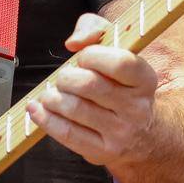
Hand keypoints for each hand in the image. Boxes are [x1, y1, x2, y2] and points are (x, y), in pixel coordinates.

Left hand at [26, 12, 157, 166]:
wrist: (143, 135)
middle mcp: (136, 108)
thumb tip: (74, 42)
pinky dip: (45, 119)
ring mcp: (120, 132)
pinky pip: (67, 134)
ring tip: (51, 94)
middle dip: (67, 77)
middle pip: (90, 85)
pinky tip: (38, 109)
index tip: (83, 57)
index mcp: (145, 80)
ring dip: (52, 97)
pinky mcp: (102, 151)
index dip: (94, 55)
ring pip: (75, 108)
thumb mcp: (118, 51)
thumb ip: (96, 31)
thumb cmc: (121, 85)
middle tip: (64, 78)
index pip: (120, 63)